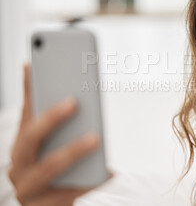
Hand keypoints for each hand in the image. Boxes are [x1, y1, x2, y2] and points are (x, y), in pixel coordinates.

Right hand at [8, 64, 105, 205]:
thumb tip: (29, 67)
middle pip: (30, 140)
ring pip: (49, 169)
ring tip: (96, 138)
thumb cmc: (53, 167)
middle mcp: (19, 168)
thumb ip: (41, 108)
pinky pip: (72, 193)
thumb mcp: (48, 140)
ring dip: (72, 151)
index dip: (32, 93)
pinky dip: (91, 181)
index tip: (38, 69)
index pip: (26, 117)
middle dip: (50, 119)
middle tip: (74, 102)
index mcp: (22, 147)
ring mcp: (30, 191)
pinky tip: (110, 172)